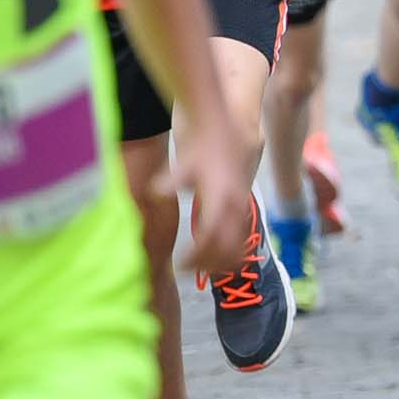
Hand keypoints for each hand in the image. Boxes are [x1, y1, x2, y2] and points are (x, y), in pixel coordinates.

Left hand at [173, 140, 252, 277]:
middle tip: (186, 268)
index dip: (197, 258)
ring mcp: (242, 208)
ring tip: (198, 264)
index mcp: (220, 200)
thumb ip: (169, 182)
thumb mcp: (183, 164)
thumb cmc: (200, 147)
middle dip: (209, 265)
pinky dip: (230, 251)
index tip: (179, 265)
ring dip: (221, 262)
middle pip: (228, 251)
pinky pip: (242, 238)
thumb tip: (154, 193)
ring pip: (239, 247)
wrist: (222, 130)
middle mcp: (235, 207)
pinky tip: (212, 250)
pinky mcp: (244, 207)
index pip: (211, 240)